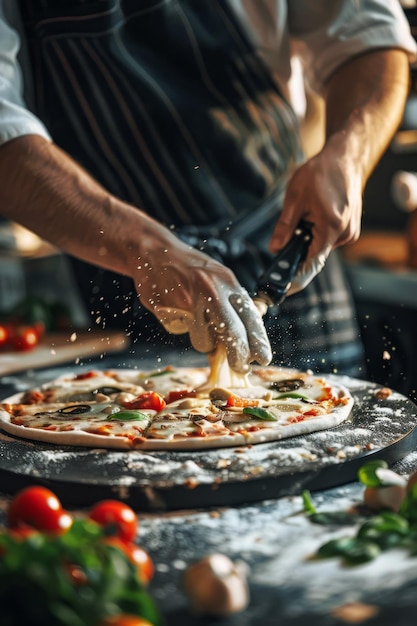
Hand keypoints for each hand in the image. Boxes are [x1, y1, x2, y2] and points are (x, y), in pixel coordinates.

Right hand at [133, 231, 271, 371]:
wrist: (152, 251)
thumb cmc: (189, 267)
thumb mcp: (218, 277)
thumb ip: (231, 303)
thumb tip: (246, 337)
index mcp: (227, 282)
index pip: (250, 316)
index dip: (258, 340)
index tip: (263, 357)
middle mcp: (211, 290)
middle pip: (231, 334)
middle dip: (238, 355)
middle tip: (240, 365)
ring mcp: (188, 302)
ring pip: (204, 340)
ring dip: (202, 339)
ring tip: (194, 318)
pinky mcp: (168, 311)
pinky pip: (181, 332)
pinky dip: (180, 326)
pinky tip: (175, 308)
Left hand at [268, 140, 362, 292]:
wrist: (344, 158)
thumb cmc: (320, 173)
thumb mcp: (294, 200)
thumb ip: (284, 227)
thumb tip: (274, 249)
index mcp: (331, 227)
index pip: (311, 262)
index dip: (295, 273)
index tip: (283, 284)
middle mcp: (345, 234)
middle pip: (315, 253)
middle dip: (299, 246)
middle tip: (293, 224)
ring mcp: (350, 232)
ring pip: (321, 246)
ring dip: (309, 237)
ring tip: (308, 211)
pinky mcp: (351, 229)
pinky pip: (329, 239)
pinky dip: (318, 232)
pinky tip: (317, 212)